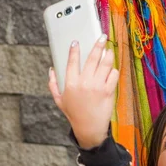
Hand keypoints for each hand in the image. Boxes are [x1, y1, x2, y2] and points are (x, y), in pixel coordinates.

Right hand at [48, 34, 119, 148]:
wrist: (89, 128)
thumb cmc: (74, 114)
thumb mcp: (59, 100)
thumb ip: (53, 84)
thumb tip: (51, 70)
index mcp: (70, 83)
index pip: (72, 61)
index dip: (74, 50)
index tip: (76, 41)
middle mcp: (84, 82)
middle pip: (92, 58)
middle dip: (98, 45)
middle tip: (102, 37)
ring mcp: (97, 86)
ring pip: (105, 64)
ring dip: (109, 55)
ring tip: (110, 51)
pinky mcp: (108, 91)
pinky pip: (113, 75)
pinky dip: (114, 70)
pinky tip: (112, 69)